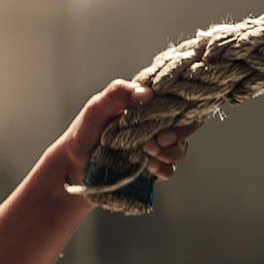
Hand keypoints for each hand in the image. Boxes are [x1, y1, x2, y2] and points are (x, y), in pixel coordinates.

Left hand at [56, 80, 202, 182]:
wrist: (75, 167)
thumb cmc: (84, 132)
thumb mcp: (96, 108)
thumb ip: (117, 94)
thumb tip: (147, 93)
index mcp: (148, 102)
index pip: (178, 97)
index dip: (183, 105)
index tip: (168, 116)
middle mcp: (157, 123)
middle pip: (188, 124)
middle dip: (178, 133)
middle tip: (157, 140)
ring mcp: (156, 146)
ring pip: (180, 148)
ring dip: (166, 152)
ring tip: (145, 152)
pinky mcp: (153, 168)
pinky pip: (170, 169)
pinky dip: (161, 169)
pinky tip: (145, 167)